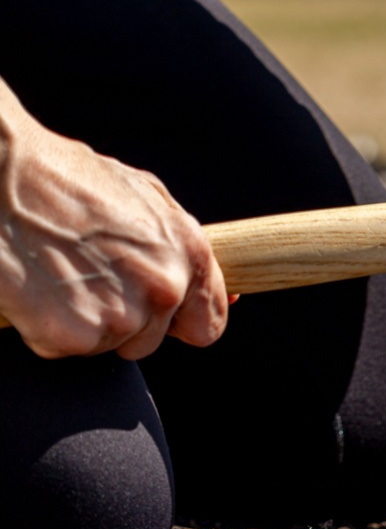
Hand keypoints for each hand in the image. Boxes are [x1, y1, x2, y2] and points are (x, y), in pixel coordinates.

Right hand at [0, 88, 227, 358]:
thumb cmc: (64, 179)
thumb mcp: (142, 197)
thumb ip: (176, 247)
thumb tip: (204, 285)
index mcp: (189, 253)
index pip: (206, 325)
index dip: (177, 323)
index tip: (154, 314)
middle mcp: (164, 287)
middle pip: (150, 340)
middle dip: (121, 319)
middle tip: (84, 276)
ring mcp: (122, 315)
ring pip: (108, 345)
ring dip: (83, 322)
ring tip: (58, 274)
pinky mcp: (75, 334)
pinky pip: (65, 348)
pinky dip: (46, 327)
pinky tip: (36, 287)